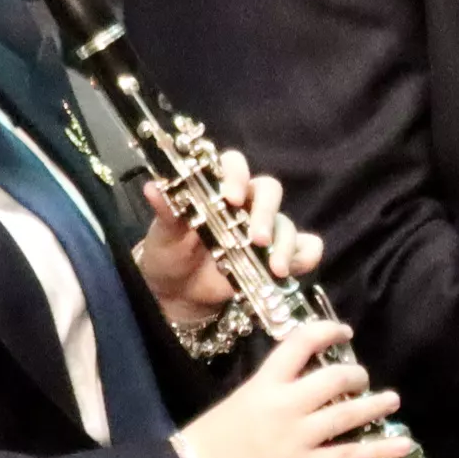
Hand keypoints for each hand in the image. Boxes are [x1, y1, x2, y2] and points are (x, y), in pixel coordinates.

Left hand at [129, 153, 321, 336]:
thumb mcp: (163, 234)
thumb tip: (152, 188)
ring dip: (285, 243)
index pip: (234, 165)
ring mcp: (265, 229)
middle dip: (266, 213)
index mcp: (218, 188)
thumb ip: (165, 211)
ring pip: (287, 223)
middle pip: (269, 191)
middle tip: (256, 239)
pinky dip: (305, 257)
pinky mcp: (278, 255)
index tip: (230, 198)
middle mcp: (246, 204)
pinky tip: (290, 271)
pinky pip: (306, 248)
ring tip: (274, 268)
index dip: (236, 175)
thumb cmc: (169, 253)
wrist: (176, 292)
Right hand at [173, 320, 411, 457]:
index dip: (327, 331)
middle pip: (333, 378)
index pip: (300, 343)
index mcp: (264, 383)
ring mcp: (299, 437)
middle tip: (361, 377)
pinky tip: (404, 443)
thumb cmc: (211, 439)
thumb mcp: (240, 399)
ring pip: (349, 414)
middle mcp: (286, 405)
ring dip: (375, 404)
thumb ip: (271, 388)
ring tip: (391, 400)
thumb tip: (303, 381)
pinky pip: (351, 455)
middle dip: (355, 375)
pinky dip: (381, 449)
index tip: (343, 331)